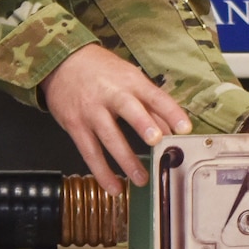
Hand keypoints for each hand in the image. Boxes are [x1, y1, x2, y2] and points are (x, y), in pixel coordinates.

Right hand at [40, 43, 191, 193]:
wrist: (63, 62)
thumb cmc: (102, 70)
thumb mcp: (129, 78)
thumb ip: (150, 105)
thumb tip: (171, 129)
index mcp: (130, 81)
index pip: (155, 95)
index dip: (170, 111)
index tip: (184, 128)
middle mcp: (111, 94)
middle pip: (128, 108)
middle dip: (143, 124)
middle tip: (157, 141)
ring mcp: (91, 110)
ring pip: (109, 136)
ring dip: (125, 159)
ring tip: (140, 178)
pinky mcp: (75, 125)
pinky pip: (89, 152)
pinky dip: (102, 172)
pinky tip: (114, 187)